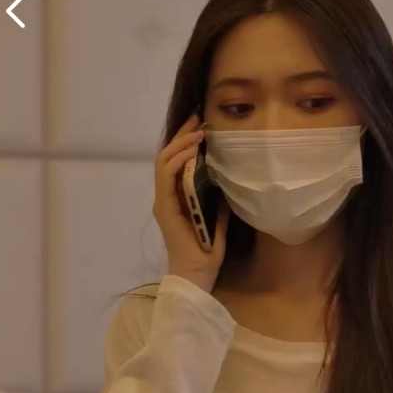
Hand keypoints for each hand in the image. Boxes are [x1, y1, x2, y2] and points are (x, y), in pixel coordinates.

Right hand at [154, 112, 229, 295]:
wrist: (197, 274)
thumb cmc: (207, 253)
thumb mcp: (218, 221)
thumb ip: (219, 203)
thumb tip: (229, 184)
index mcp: (176, 198)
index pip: (177, 162)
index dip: (186, 141)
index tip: (203, 126)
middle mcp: (167, 196)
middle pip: (168, 156)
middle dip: (183, 134)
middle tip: (199, 118)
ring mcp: (164, 201)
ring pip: (164, 161)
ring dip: (181, 143)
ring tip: (199, 132)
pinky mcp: (165, 206)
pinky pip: (166, 176)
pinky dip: (178, 160)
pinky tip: (192, 150)